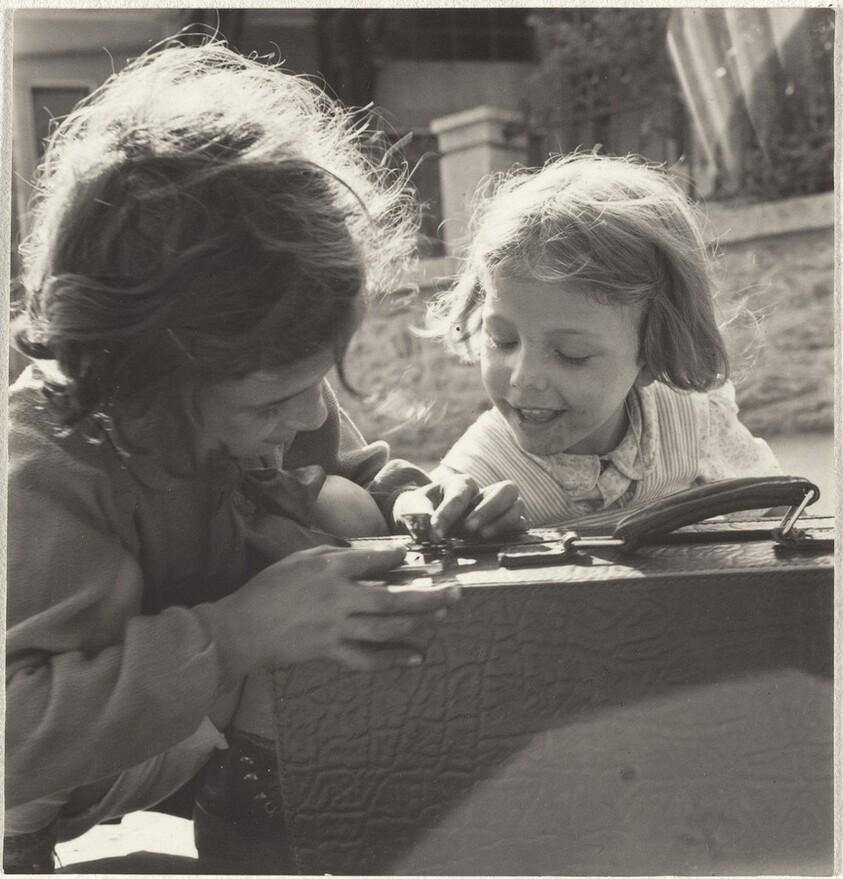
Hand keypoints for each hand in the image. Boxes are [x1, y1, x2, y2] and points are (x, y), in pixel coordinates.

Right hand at [201, 544, 460, 675]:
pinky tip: (416, 658)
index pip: (373, 560)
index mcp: (329, 569)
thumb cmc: (267, 588)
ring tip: (443, 617)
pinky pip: (367, 658)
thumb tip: (367, 555)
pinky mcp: (329, 652)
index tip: (413, 557)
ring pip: (386, 627)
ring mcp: (335, 628)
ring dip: (419, 623)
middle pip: (392, 598)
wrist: (241, 628)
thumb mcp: (300, 558)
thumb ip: (334, 555)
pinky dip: (393, 660)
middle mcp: (338, 597)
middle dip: (428, 595)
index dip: (397, 558)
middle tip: (455, 592)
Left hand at [394, 471, 525, 541]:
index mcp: (461, 484)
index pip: (461, 494)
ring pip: (517, 505)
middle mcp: (484, 493)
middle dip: (489, 508)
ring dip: (503, 521)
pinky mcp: (504, 525)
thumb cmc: (420, 509)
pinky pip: (521, 525)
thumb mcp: (413, 506)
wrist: (425, 518)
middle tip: (469, 528)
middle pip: (505, 489)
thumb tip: (429, 526)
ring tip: (483, 536)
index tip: (436, 532)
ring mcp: (497, 509)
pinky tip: (504, 541)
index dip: (448, 513)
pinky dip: (515, 532)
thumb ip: (419, 512)